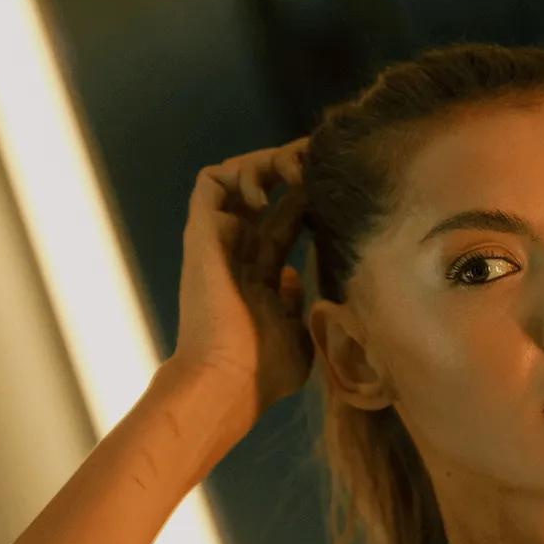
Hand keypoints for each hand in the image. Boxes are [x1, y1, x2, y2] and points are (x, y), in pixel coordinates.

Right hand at [170, 141, 314, 432]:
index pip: (285, 219)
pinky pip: (212, 180)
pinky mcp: (203, 231)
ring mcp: (218, 239)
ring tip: (298, 171)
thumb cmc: (263, 371)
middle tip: (322, 165)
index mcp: (259, 274)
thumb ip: (297, 303)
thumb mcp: (297, 334)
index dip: (310, 197)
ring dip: (270, 162)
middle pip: (264, 189)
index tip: (340, 187)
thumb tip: (295, 278)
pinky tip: (270, 192)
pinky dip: (242, 173)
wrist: (228, 381)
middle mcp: (236, 250)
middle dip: (295, 168)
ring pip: (238, 175)